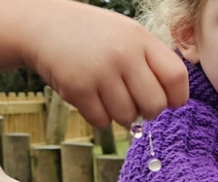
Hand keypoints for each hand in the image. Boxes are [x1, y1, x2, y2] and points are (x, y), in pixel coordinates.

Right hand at [25, 0, 188, 127]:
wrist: (40, 23)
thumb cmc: (93, 38)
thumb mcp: (127, 36)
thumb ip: (152, 64)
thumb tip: (173, 103)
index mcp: (140, 39)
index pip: (177, 78)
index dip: (175, 98)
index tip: (167, 101)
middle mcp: (123, 53)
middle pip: (155, 106)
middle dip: (147, 112)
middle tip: (134, 102)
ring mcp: (100, 70)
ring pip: (128, 118)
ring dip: (119, 115)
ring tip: (107, 94)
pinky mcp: (78, 87)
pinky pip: (102, 121)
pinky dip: (98, 116)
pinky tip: (89, 97)